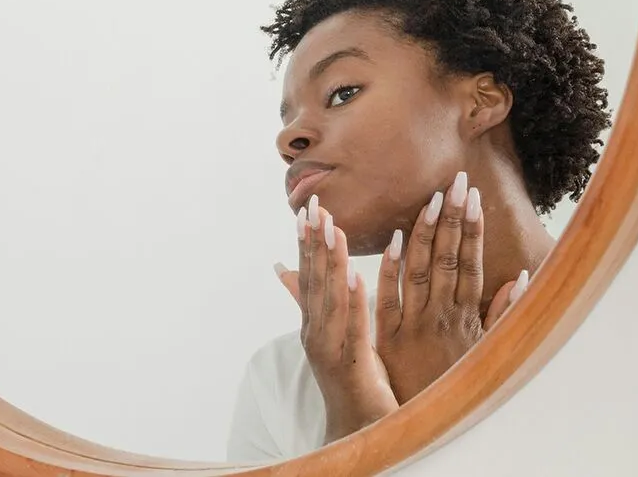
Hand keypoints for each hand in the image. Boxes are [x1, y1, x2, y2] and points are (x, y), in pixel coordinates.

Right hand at [278, 196, 397, 442]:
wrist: (356, 430)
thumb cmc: (349, 379)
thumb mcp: (329, 333)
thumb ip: (308, 300)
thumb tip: (282, 268)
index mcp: (314, 323)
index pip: (308, 275)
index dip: (306, 242)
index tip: (306, 209)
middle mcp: (316, 332)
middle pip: (314, 281)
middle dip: (314, 242)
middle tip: (315, 207)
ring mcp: (330, 349)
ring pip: (330, 298)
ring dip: (331, 262)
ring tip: (333, 229)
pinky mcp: (352, 364)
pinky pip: (352, 326)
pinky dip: (352, 300)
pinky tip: (354, 275)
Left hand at [374, 171, 528, 403]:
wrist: (423, 422)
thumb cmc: (456, 383)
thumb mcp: (486, 350)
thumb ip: (502, 313)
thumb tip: (522, 276)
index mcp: (465, 316)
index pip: (470, 264)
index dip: (473, 230)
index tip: (474, 198)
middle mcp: (442, 316)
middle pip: (448, 259)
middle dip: (453, 219)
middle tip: (457, 182)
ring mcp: (414, 324)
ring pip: (421, 271)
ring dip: (426, 233)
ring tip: (432, 198)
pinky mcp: (388, 337)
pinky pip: (388, 298)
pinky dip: (391, 268)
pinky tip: (394, 240)